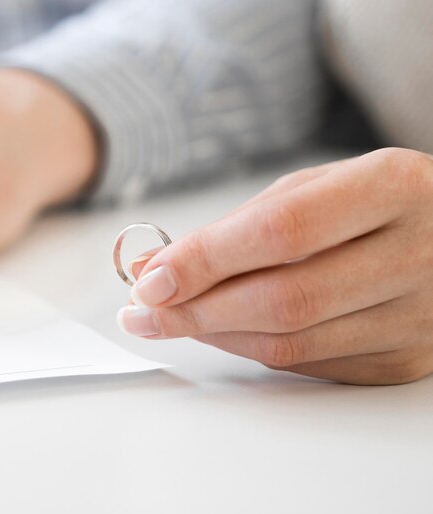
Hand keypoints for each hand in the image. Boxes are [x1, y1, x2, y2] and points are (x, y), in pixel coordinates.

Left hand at [119, 149, 432, 384]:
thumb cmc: (374, 202)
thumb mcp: (316, 186)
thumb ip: (240, 224)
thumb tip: (159, 264)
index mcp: (391, 188)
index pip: (282, 231)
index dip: (207, 260)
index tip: (150, 279)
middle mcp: (415, 254)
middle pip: (284, 299)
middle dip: (196, 310)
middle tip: (143, 311)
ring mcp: (418, 316)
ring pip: (291, 342)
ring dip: (215, 334)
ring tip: (169, 319)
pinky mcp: (406, 358)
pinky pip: (308, 362)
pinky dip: (251, 347)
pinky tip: (220, 329)